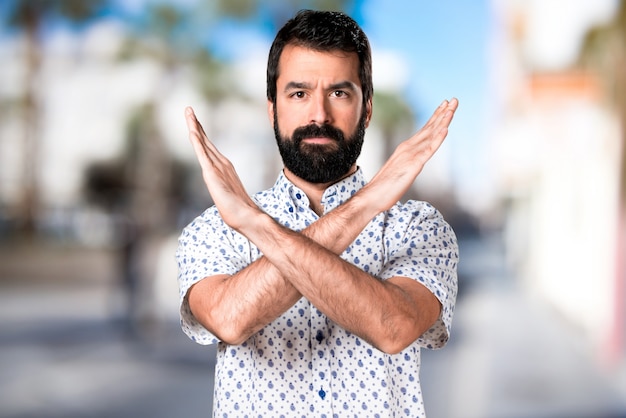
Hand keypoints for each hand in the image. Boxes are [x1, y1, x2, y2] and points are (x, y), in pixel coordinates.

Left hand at [185, 107, 259, 229]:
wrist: (247, 217)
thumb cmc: (239, 210)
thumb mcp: (228, 195)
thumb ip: (226, 190)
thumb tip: (228, 192)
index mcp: (223, 166)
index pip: (208, 147)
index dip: (201, 133)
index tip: (194, 121)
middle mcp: (221, 163)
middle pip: (205, 140)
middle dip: (196, 124)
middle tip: (188, 109)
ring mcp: (218, 167)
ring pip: (203, 143)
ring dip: (195, 127)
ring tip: (188, 113)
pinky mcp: (213, 174)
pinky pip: (203, 155)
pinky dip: (197, 142)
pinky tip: (192, 131)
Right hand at [363, 98, 457, 212]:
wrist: (372, 196)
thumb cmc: (384, 188)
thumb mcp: (400, 172)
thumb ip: (408, 164)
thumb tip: (414, 162)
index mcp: (406, 149)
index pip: (424, 130)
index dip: (436, 117)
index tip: (444, 106)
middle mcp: (408, 148)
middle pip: (429, 128)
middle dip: (443, 113)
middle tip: (454, 100)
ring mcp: (410, 155)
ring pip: (430, 135)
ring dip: (442, 121)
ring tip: (452, 109)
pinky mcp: (413, 165)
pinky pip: (428, 151)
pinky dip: (437, 140)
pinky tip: (445, 130)